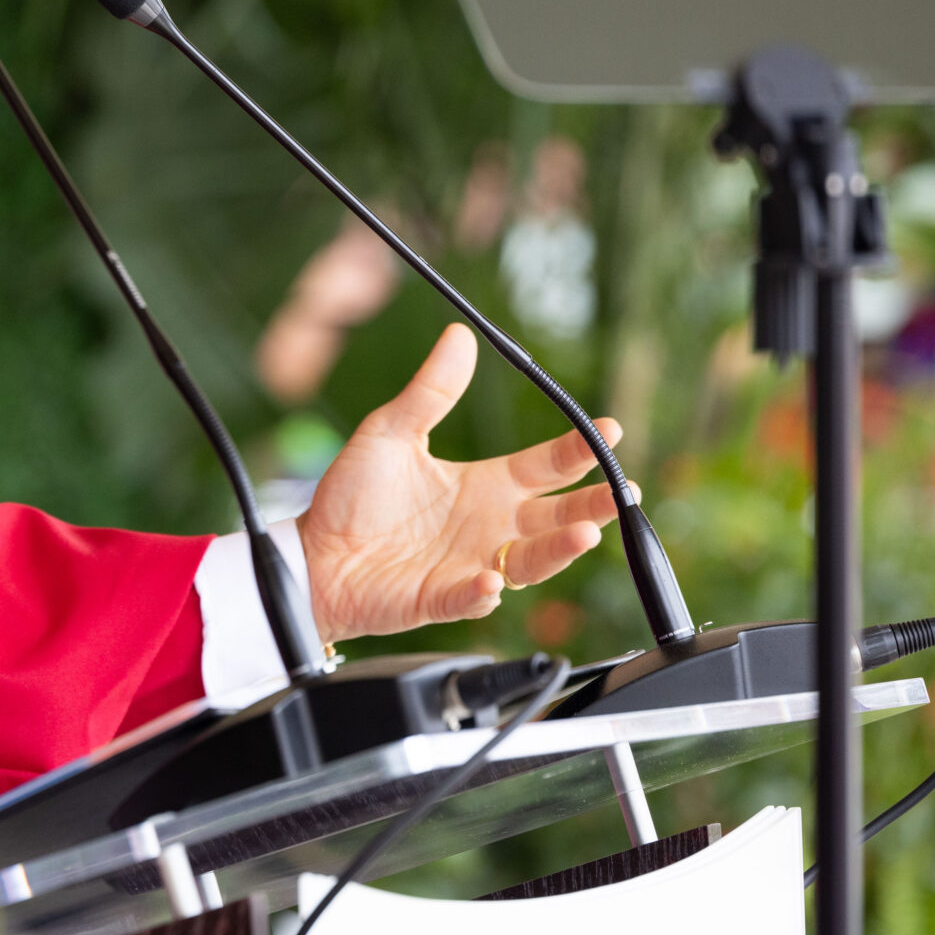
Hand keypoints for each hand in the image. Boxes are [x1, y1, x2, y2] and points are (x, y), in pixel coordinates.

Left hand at [299, 323, 623, 643]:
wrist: (312, 553)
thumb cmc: (352, 497)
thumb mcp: (389, 432)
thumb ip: (430, 392)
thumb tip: (460, 335)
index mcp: (483, 485)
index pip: (545, 467)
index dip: (577, 451)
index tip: (608, 430)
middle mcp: (489, 526)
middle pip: (556, 516)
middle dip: (593, 504)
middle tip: (622, 490)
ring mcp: (471, 565)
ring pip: (531, 562)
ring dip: (559, 550)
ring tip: (585, 532)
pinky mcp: (442, 598)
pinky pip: (471, 599)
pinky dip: (483, 593)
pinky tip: (491, 580)